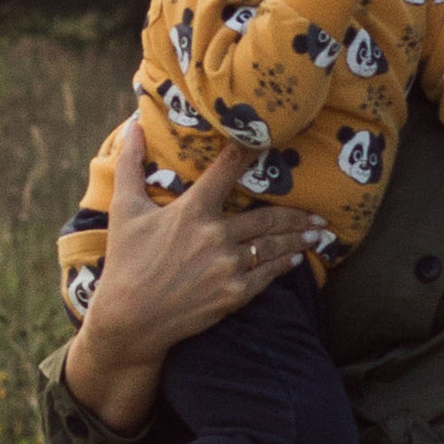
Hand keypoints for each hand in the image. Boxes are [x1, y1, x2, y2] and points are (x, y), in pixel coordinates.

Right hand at [61, 129, 322, 431]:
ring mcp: (228, 266)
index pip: (228, 169)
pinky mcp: (234, 294)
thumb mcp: (124, 209)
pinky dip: (285, 264)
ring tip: (317, 233)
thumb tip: (133, 124)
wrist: (130, 319)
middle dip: (296, 214)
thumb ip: (130, 164)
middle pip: (267, 216)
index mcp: (193, 210)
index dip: (250, 151)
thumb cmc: (126, 261)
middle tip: (319, 213)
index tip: (271, 140)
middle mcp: (216, 235)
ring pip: (273, 245)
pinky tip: (297, 259)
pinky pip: (268, 274)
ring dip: (298, 238)